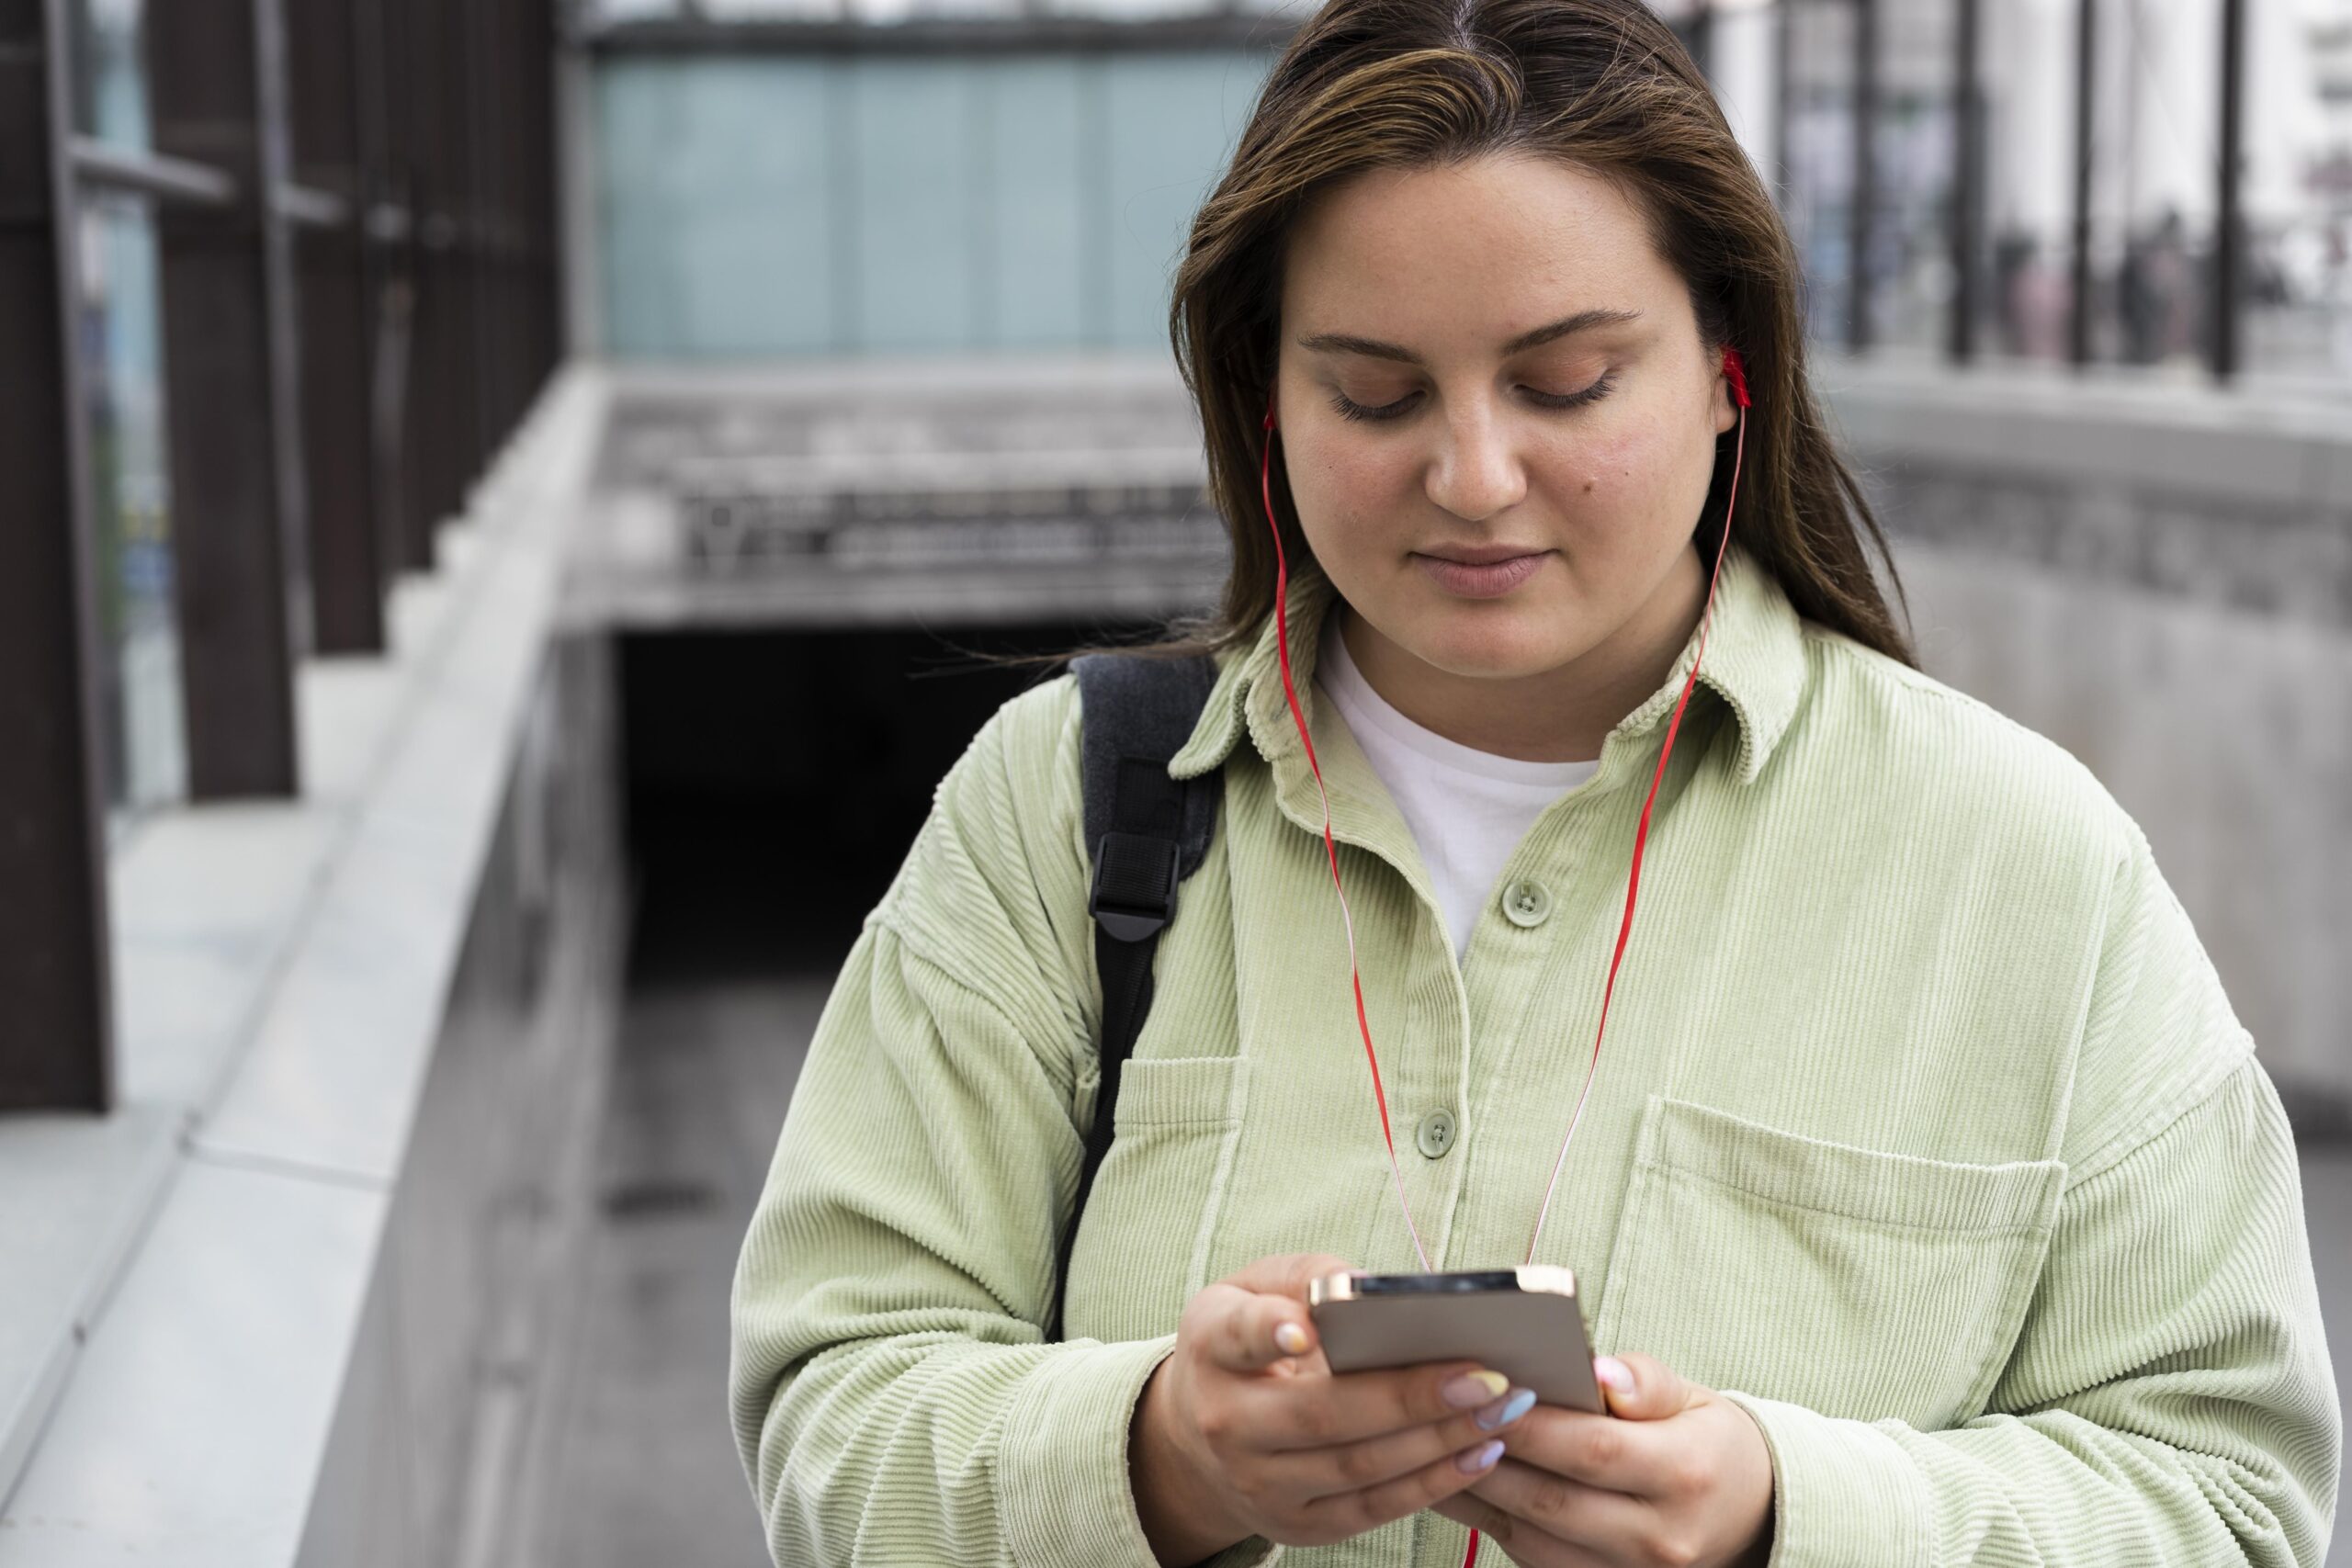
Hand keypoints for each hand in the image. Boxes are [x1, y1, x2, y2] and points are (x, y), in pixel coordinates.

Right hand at [1128, 1254, 1539, 1564]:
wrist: (1197, 1434)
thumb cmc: (1245, 1342)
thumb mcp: (1254, 1289)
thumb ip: (1308, 1276)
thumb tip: (1374, 1287)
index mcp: (1211, 1348)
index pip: (1239, 1337)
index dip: (1271, 1333)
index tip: (1308, 1330)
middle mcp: (1226, 1424)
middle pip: (1323, 1416)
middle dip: (1410, 1398)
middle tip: (1485, 1376)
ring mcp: (1260, 1485)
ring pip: (1358, 1468)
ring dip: (1439, 1441)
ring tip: (1501, 1409)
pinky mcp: (1297, 1525)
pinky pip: (1374, 1509)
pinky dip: (1433, 1483)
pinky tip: (1480, 1452)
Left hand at [1430, 1351, 1774, 1567]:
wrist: (1750, 1518)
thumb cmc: (1709, 1443)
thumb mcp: (1696, 1397)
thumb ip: (1647, 1380)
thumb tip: (1600, 1372)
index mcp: (1685, 1474)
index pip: (1592, 1450)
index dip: (1531, 1425)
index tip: (1482, 1390)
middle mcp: (1657, 1537)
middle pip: (1551, 1500)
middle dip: (1487, 1458)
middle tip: (1435, 1418)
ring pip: (1532, 1538)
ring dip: (1475, 1493)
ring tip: (1425, 1447)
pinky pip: (1532, 1557)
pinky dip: (1489, 1519)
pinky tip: (1452, 1483)